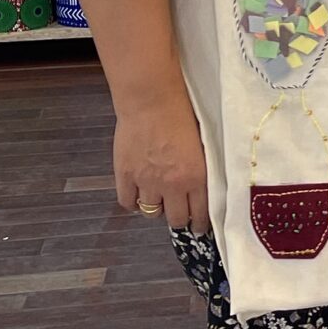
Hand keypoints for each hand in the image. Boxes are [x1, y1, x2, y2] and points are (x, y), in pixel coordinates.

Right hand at [114, 88, 209, 233]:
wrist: (152, 101)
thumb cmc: (182, 116)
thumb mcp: (203, 146)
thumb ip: (201, 170)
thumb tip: (202, 188)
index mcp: (196, 177)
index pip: (200, 214)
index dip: (199, 224)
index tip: (199, 227)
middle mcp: (172, 185)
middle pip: (176, 219)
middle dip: (179, 218)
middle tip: (179, 213)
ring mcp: (146, 181)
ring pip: (151, 213)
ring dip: (157, 208)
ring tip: (158, 199)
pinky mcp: (125, 175)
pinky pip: (127, 202)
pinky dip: (133, 202)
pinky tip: (138, 194)